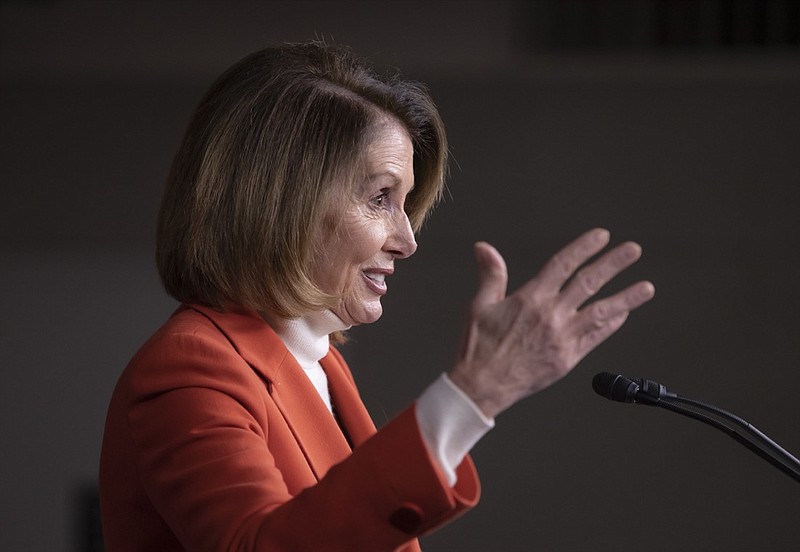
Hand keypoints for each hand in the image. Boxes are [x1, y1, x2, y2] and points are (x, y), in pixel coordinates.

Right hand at [448, 228, 654, 418]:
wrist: (481, 386)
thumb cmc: (478, 347)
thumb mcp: (479, 305)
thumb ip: (491, 274)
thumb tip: (484, 247)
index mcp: (530, 298)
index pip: (563, 264)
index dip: (584, 247)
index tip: (602, 235)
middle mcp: (551, 315)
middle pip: (588, 283)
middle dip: (613, 264)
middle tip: (633, 250)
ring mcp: (562, 338)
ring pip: (601, 312)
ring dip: (626, 298)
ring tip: (647, 287)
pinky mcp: (568, 358)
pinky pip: (596, 337)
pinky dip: (611, 324)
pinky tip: (623, 314)